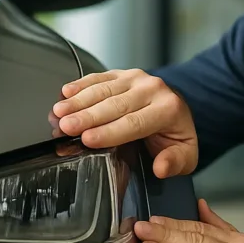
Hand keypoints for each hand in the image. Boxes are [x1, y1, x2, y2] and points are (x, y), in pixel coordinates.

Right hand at [52, 69, 198, 177]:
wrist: (176, 114)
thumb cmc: (175, 137)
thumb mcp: (184, 156)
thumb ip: (174, 162)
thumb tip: (161, 167)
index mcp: (169, 109)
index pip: (134, 122)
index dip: (109, 131)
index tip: (87, 139)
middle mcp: (153, 89)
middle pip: (115, 104)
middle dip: (87, 116)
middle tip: (66, 126)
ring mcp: (137, 79)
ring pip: (104, 89)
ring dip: (79, 101)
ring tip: (59, 112)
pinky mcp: (123, 74)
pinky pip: (100, 77)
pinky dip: (81, 85)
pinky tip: (66, 93)